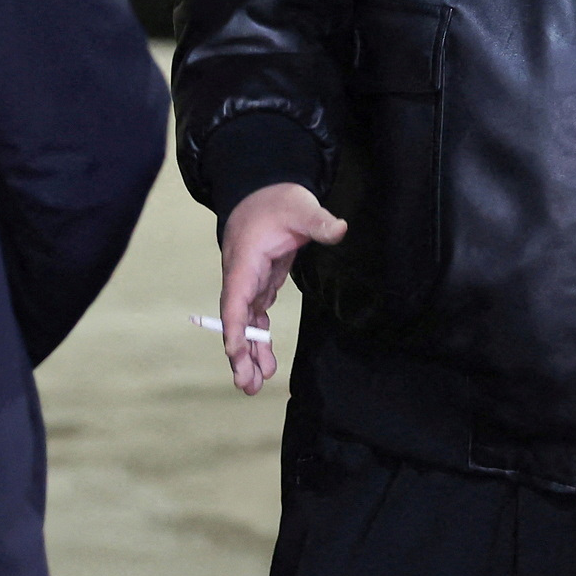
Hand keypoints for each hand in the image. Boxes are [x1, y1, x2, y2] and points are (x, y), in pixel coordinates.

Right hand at [217, 183, 345, 394]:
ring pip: (245, 324)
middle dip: (239, 352)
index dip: (235, 326)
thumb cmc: (279, 199)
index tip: (235, 351)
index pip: (235, 298)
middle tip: (247, 384)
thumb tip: (341, 228)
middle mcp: (241, 275)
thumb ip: (319, 221)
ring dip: (248, 354)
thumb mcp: (302, 206)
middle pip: (236, 320)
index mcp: (245, 259)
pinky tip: (264, 364)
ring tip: (253, 386)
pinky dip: (258, 340)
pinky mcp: (260, 285)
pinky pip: (256, 318)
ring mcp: (249, 282)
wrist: (264, 190)